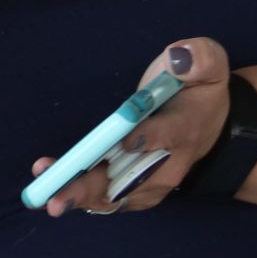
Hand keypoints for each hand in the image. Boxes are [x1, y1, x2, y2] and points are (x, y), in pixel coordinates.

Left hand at [33, 37, 234, 216]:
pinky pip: (110, 199)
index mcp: (184, 126)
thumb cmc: (198, 89)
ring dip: (79, 196)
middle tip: (59, 195)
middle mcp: (169, 163)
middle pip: (130, 177)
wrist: (210, 125)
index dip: (146, 137)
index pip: (167, 134)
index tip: (126, 140)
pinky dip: (82, 199)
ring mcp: (153, 182)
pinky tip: (51, 193)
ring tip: (47, 197)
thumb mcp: (209, 64)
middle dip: (92, 186)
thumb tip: (179, 57)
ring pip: (115, 194)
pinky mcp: (138, 191)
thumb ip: (199, 58)